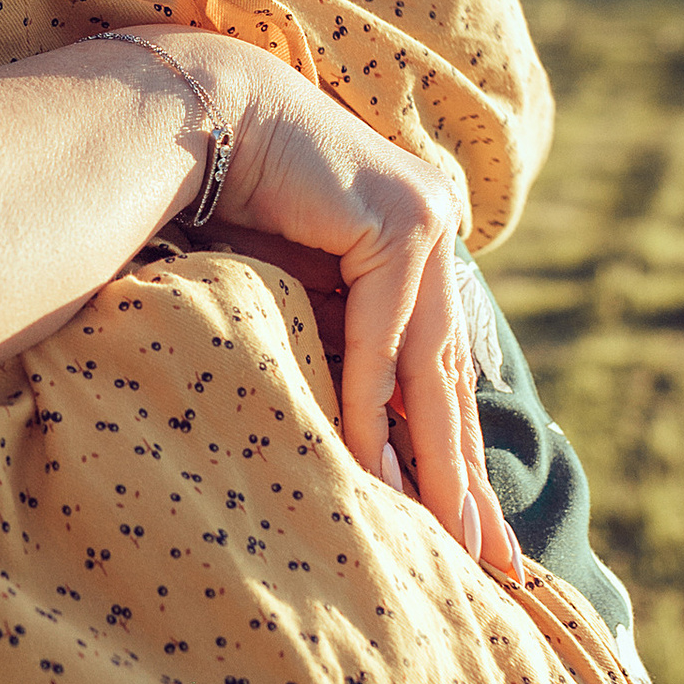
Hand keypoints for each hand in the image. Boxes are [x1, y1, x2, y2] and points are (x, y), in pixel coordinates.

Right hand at [128, 33, 520, 572]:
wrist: (190, 120)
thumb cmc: (215, 203)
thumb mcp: (285, 296)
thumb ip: (327, 346)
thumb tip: (342, 438)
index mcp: (414, 248)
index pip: (436, 372)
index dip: (453, 455)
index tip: (469, 533)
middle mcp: (434, 232)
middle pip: (449, 381)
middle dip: (467, 481)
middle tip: (494, 563)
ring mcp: (426, 224)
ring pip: (429, 371)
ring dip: (437, 465)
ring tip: (450, 542)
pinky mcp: (400, 225)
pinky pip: (383, 341)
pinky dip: (374, 411)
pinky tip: (378, 476)